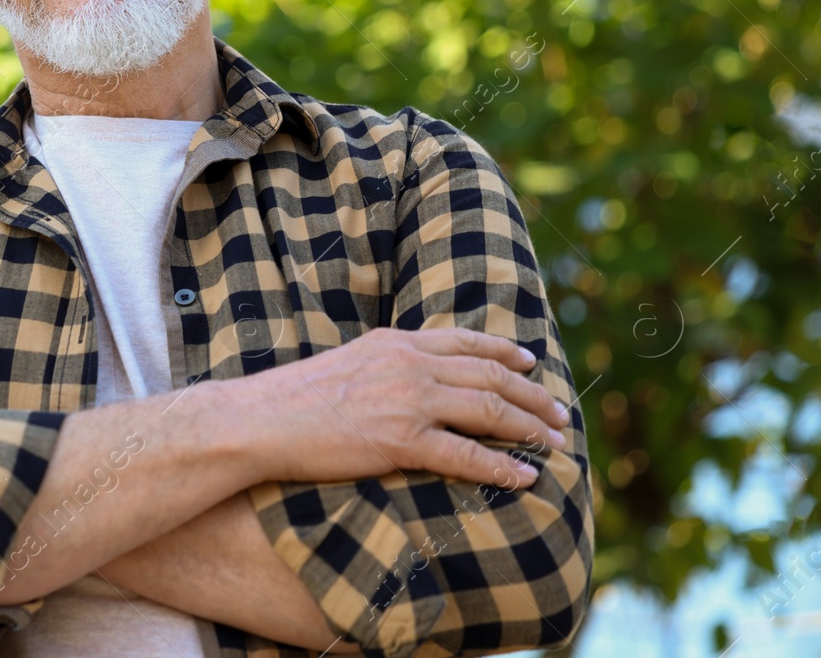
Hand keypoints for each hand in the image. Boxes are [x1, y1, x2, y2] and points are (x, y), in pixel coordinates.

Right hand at [234, 327, 569, 489]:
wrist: (260, 420)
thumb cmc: (292, 400)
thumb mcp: (346, 364)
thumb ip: (382, 366)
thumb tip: (403, 380)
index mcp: (394, 343)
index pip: (464, 342)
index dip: (504, 353)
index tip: (530, 364)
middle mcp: (408, 365)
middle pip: (488, 375)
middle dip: (531, 395)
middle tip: (560, 414)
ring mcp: (407, 401)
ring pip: (488, 410)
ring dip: (528, 428)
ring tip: (554, 443)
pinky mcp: (400, 441)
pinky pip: (466, 455)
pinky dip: (502, 466)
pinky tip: (526, 477)